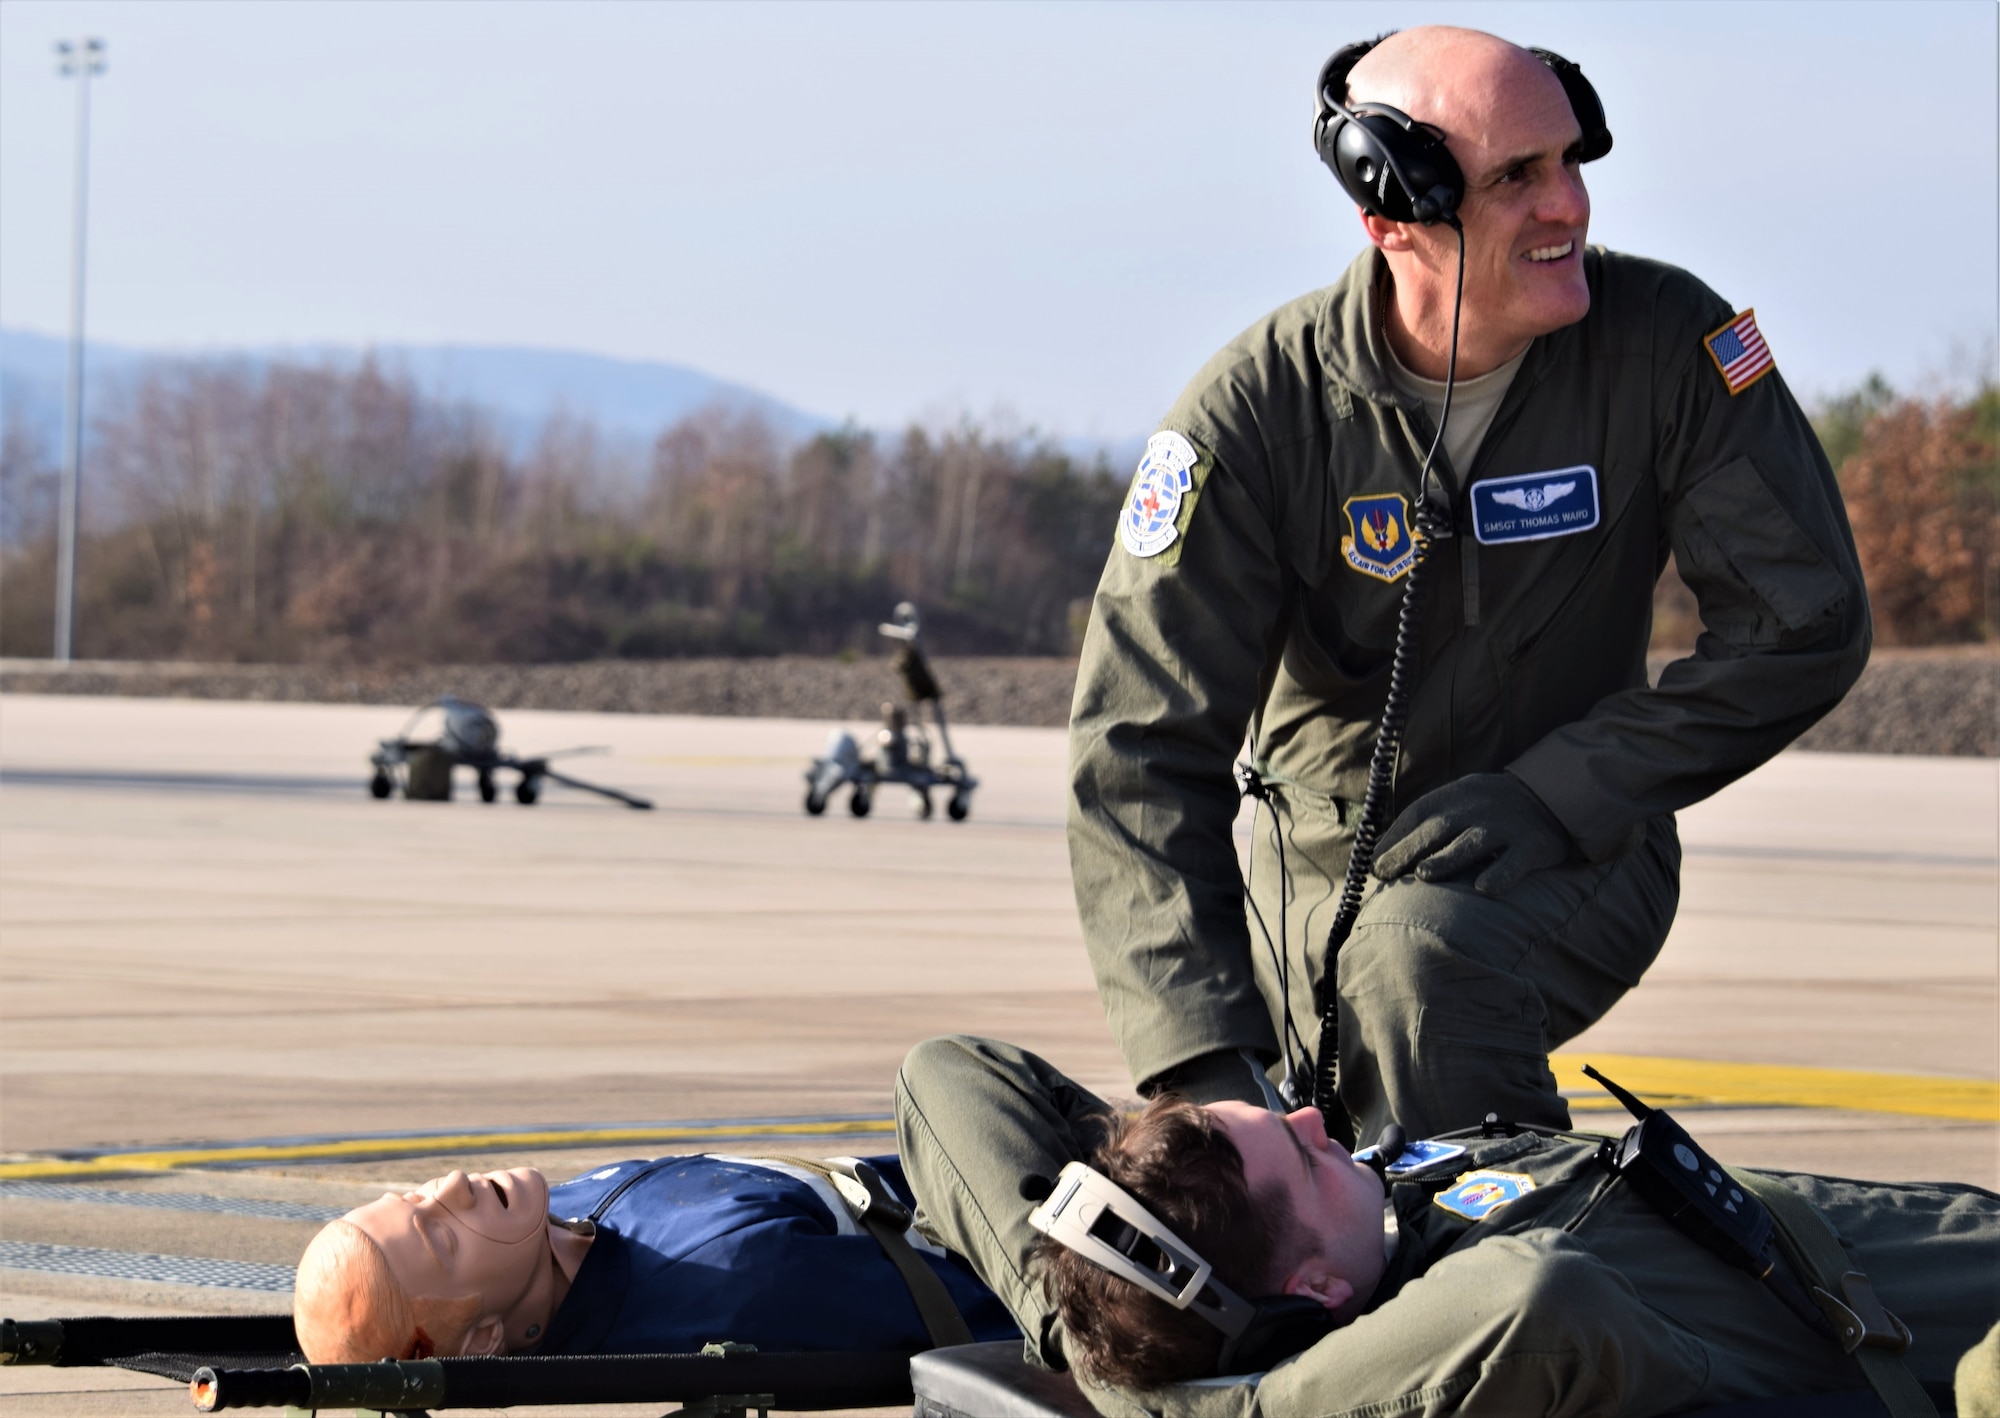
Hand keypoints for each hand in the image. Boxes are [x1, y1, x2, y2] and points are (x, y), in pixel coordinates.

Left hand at [1371, 772, 1575, 895]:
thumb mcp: (1458, 803)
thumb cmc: (1488, 809)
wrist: (1552, 797)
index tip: (1374, 863)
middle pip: (1440, 827)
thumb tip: (1380, 853)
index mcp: (1456, 795)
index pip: (1419, 814)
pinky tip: (1484, 889)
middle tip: (1385, 871)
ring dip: (1447, 858)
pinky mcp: (1533, 846)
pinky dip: (1501, 874)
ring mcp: (1506, 826)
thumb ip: (1425, 824)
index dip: (1395, 837)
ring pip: (1474, 842)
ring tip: (1424, 875)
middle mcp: (1478, 808)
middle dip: (1409, 849)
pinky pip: (1516, 861)